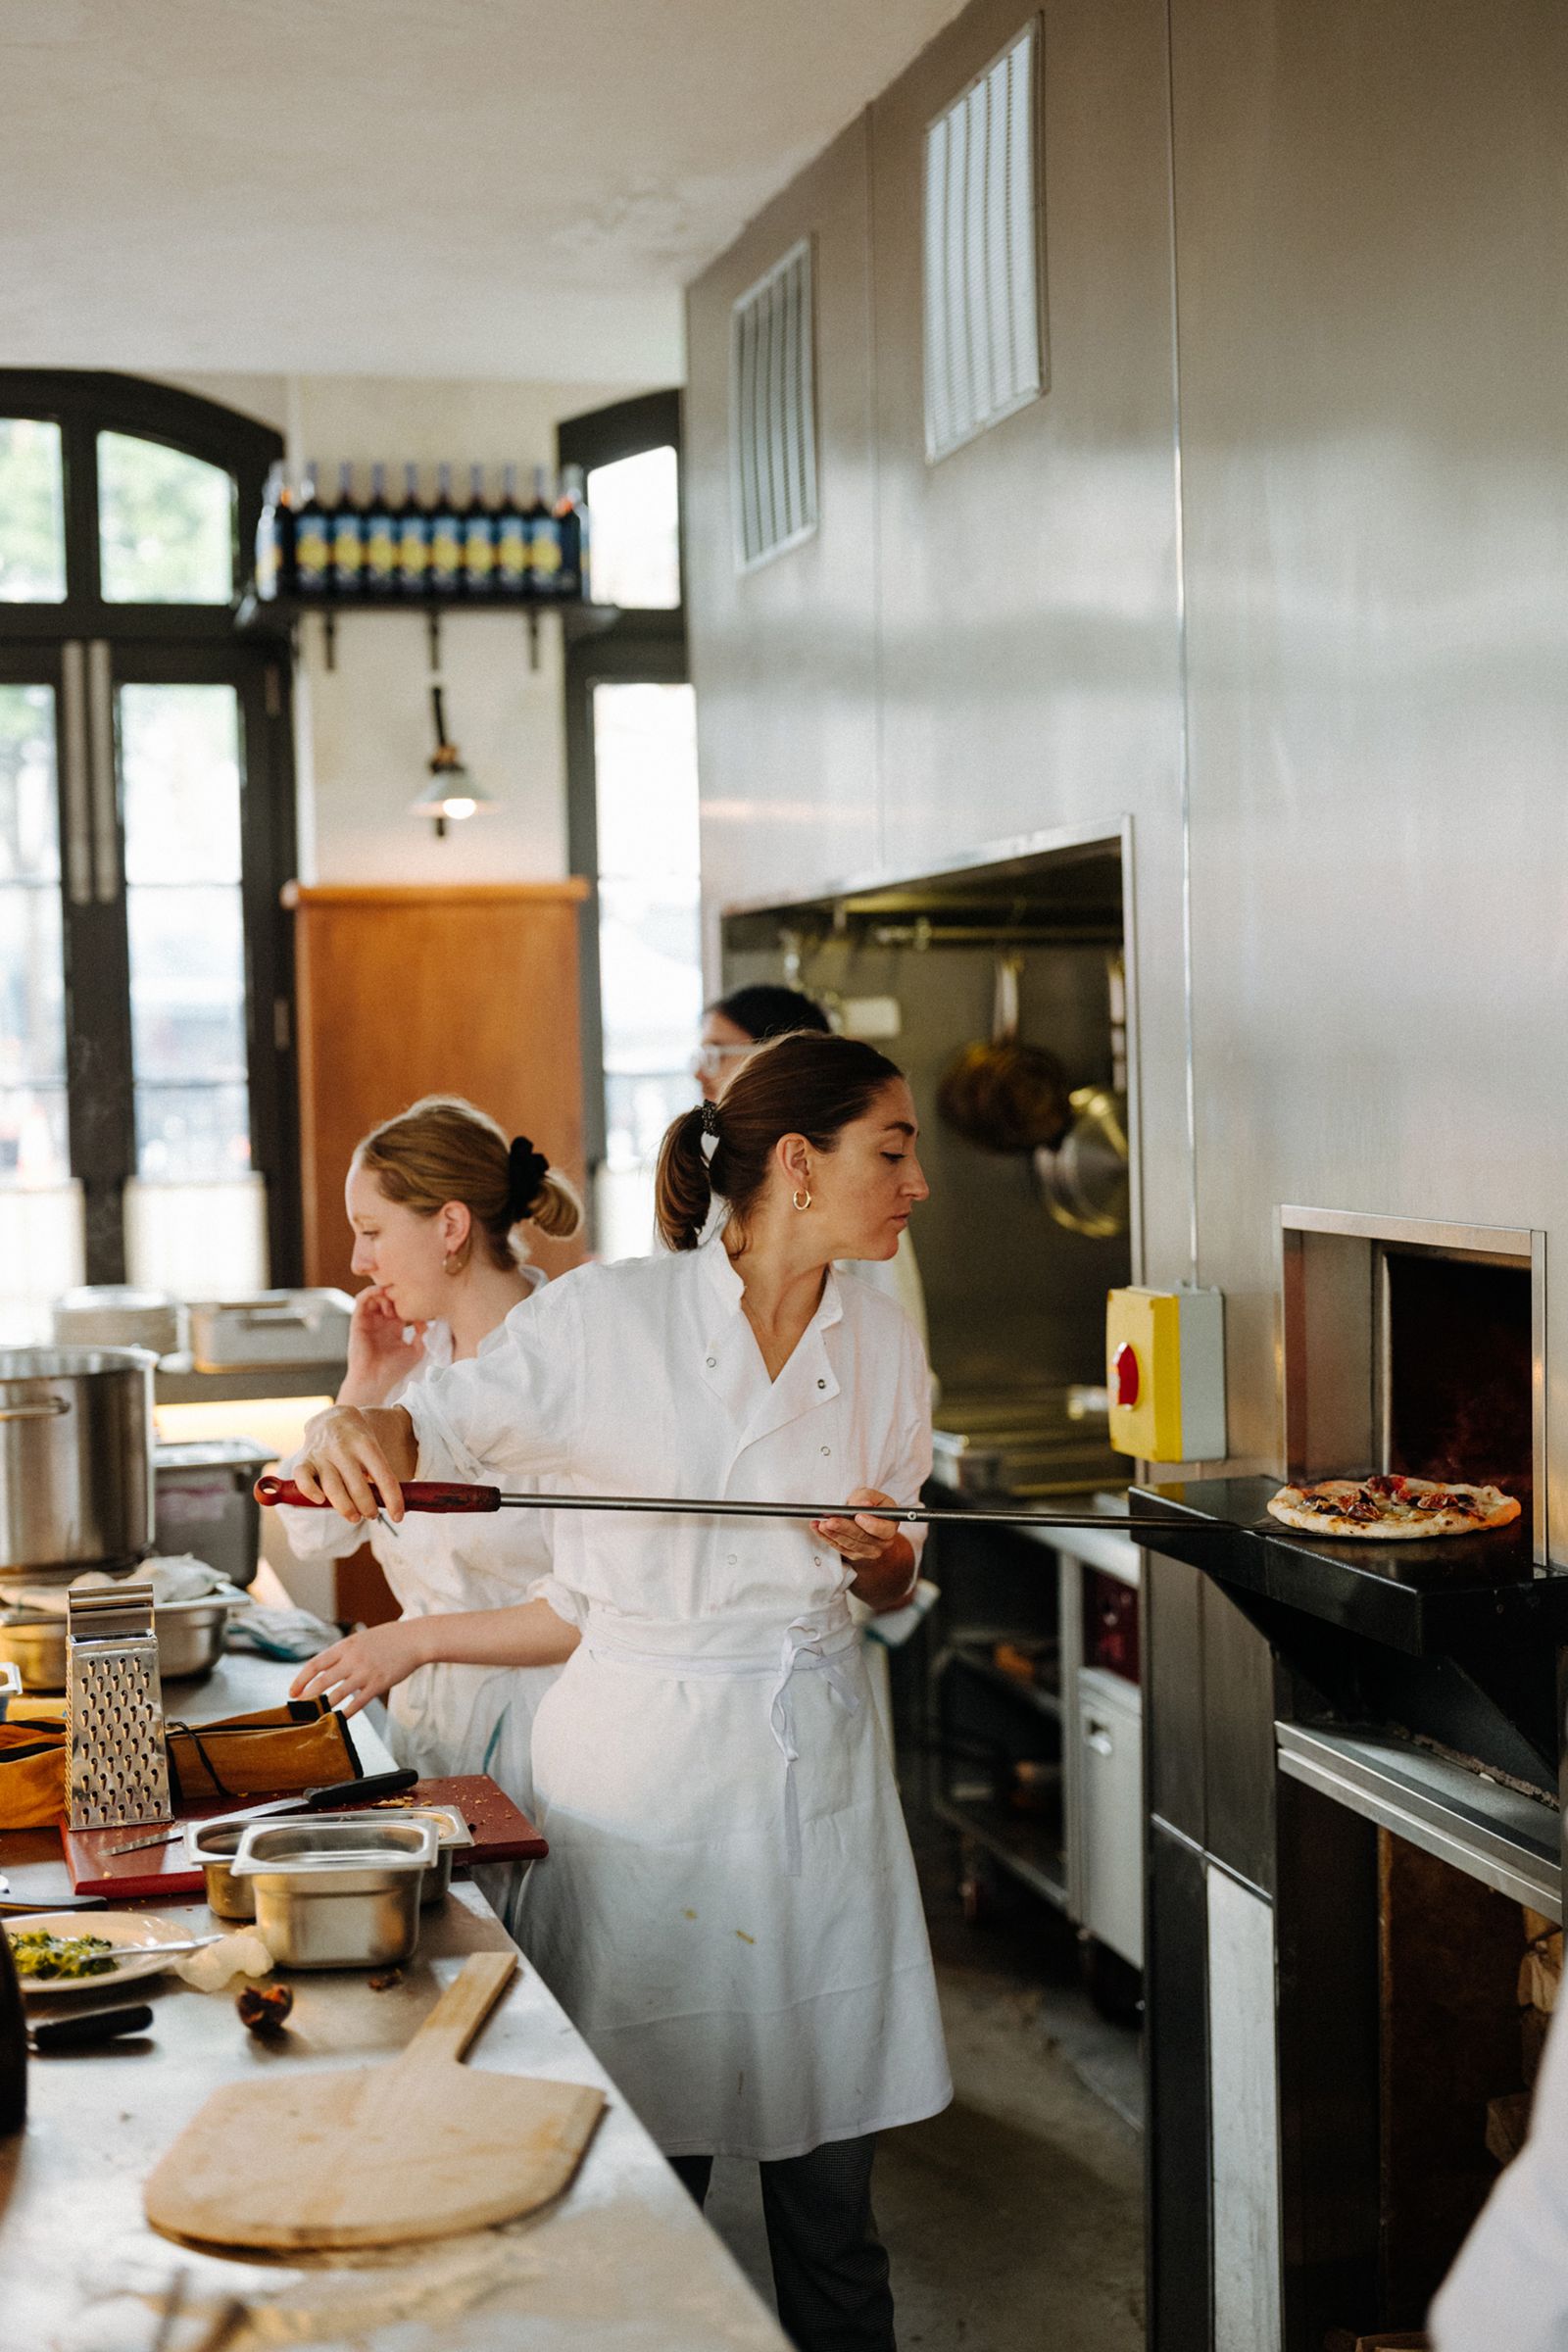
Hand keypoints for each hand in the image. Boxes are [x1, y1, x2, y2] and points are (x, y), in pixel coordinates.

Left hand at [290, 1618, 429, 1716]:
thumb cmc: (388, 1639)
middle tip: (298, 1708)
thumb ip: (344, 1653)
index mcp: (346, 1645)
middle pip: (322, 1681)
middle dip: (307, 1696)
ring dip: (324, 1707)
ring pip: (337, 1694)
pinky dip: (346, 1712)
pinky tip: (339, 1718)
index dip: (301, 1679)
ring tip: (314, 1716)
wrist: (415, 1639)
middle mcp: (353, 1659)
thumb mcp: (361, 1639)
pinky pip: (358, 1702)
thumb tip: (326, 1669)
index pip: (315, 1664)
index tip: (292, 1692)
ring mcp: (366, 1672)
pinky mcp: (379, 1683)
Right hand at [291, 1406, 406, 1524]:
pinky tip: (321, 1501)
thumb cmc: (357, 1441)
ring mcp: (322, 1453)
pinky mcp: (304, 1459)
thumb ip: (378, 1473)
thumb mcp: (373, 1448)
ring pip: (333, 1488)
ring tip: (355, 1517)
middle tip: (372, 1515)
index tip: (398, 1517)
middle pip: (358, 1486)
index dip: (393, 1500)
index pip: (384, 1476)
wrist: (332, 1417)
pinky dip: (311, 1491)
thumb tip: (392, 1506)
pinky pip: (303, 1478)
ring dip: (346, 1508)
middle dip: (368, 1507)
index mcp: (366, 1444)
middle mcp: (343, 1448)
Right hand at [342, 1287, 424, 1401]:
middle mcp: (381, 1322)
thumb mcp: (416, 1351)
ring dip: (383, 1292)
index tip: (417, 1298)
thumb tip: (426, 1320)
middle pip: (387, 1298)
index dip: (408, 1298)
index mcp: (394, 1328)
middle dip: (395, 1294)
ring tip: (391, 1298)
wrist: (375, 1379)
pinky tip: (380, 1292)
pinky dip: (370, 1292)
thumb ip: (422, 1334)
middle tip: (402, 1297)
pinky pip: (361, 1300)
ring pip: (374, 1296)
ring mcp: (369, 1321)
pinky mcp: (357, 1321)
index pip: (400, 1305)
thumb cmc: (394, 1369)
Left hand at [812, 1487, 902, 1566]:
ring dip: (833, 1534)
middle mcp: (882, 1543)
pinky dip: (827, 1538)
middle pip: (863, 1538)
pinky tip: (818, 1529)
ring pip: (850, 1545)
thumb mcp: (872, 1495)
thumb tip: (862, 1505)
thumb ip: (867, 1497)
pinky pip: (840, 1548)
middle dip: (845, 1528)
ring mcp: (868, 1551)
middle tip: (830, 1520)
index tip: (858, 1516)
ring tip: (821, 1524)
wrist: (867, 1518)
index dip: (871, 1525)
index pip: (884, 1530)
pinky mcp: (854, 1554)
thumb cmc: (871, 1504)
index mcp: (890, 1527)